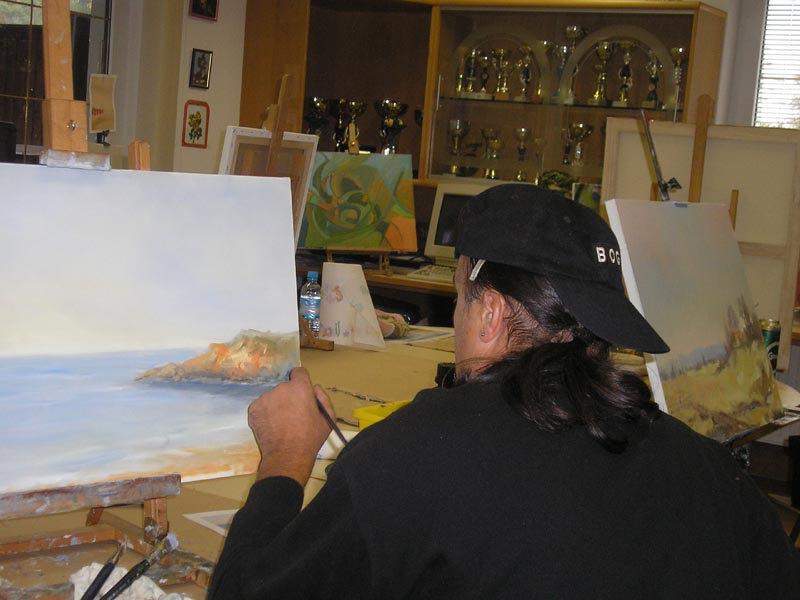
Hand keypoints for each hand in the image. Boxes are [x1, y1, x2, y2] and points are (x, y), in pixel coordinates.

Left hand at [248, 367, 334, 484]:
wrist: (287, 456)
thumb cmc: (310, 438)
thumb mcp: (328, 418)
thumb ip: (323, 398)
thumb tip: (314, 389)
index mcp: (300, 387)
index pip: (299, 372)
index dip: (302, 382)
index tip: (301, 392)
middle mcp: (281, 388)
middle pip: (286, 387)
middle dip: (290, 397)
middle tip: (293, 414)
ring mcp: (265, 398)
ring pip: (273, 397)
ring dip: (277, 405)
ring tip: (282, 423)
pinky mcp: (253, 409)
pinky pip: (262, 407)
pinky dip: (266, 414)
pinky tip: (272, 426)